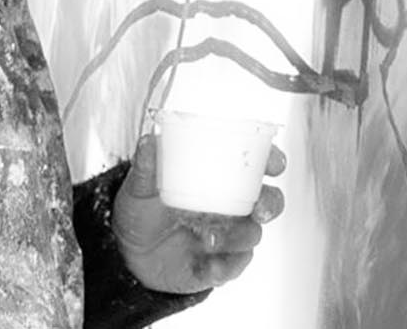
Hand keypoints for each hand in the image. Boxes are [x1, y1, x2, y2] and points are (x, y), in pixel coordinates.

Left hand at [111, 133, 285, 295]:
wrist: (131, 252)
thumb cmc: (143, 207)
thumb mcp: (140, 185)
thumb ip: (146, 165)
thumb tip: (148, 139)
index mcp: (217, 176)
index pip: (256, 163)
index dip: (272, 160)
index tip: (275, 163)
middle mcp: (231, 205)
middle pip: (269, 201)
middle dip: (271, 203)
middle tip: (259, 208)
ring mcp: (229, 235)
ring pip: (252, 234)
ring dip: (238, 236)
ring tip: (209, 237)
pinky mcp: (221, 265)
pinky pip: (234, 267)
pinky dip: (225, 267)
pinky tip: (208, 265)